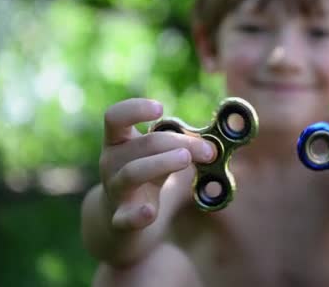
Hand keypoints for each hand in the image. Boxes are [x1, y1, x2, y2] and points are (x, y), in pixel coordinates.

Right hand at [99, 98, 214, 230]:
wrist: (123, 218)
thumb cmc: (148, 175)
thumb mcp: (161, 155)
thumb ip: (184, 144)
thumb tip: (217, 142)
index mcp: (119, 141)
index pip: (115, 117)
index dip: (135, 109)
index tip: (161, 109)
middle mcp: (112, 163)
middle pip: (143, 145)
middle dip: (178, 142)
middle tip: (208, 150)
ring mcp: (115, 191)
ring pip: (133, 173)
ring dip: (163, 163)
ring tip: (186, 160)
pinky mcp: (121, 219)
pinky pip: (125, 218)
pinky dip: (136, 215)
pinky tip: (150, 212)